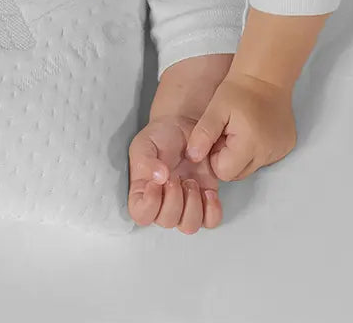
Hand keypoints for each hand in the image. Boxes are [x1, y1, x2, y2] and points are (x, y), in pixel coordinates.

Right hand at [127, 114, 224, 232]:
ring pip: (189, 226)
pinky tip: (208, 191)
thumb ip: (146, 160)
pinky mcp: (206, 202)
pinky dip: (212, 210)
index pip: (141, 215)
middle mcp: (162, 203)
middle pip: (166, 222)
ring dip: (192, 205)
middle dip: (174, 199)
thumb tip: (159, 178)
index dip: (150, 205)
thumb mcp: (144, 143)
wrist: (184, 126)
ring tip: (192, 182)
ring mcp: (185, 204)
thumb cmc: (161, 135)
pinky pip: (211, 221)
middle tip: (176, 176)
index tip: (156, 184)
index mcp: (143, 191)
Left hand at [184, 73, 296, 181]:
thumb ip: (203, 134)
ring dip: (242, 154)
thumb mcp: (214, 109)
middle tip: (227, 133)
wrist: (265, 76)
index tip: (217, 137)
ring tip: (240, 129)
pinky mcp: (286, 147)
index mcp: (250, 145)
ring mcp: (280, 151)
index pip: (225, 172)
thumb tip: (193, 157)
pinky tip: (254, 129)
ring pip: (252, 167)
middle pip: (239, 173)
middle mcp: (268, 153)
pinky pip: (264, 158)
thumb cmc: (237, 90)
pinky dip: (256, 149)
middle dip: (228, 158)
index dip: (216, 157)